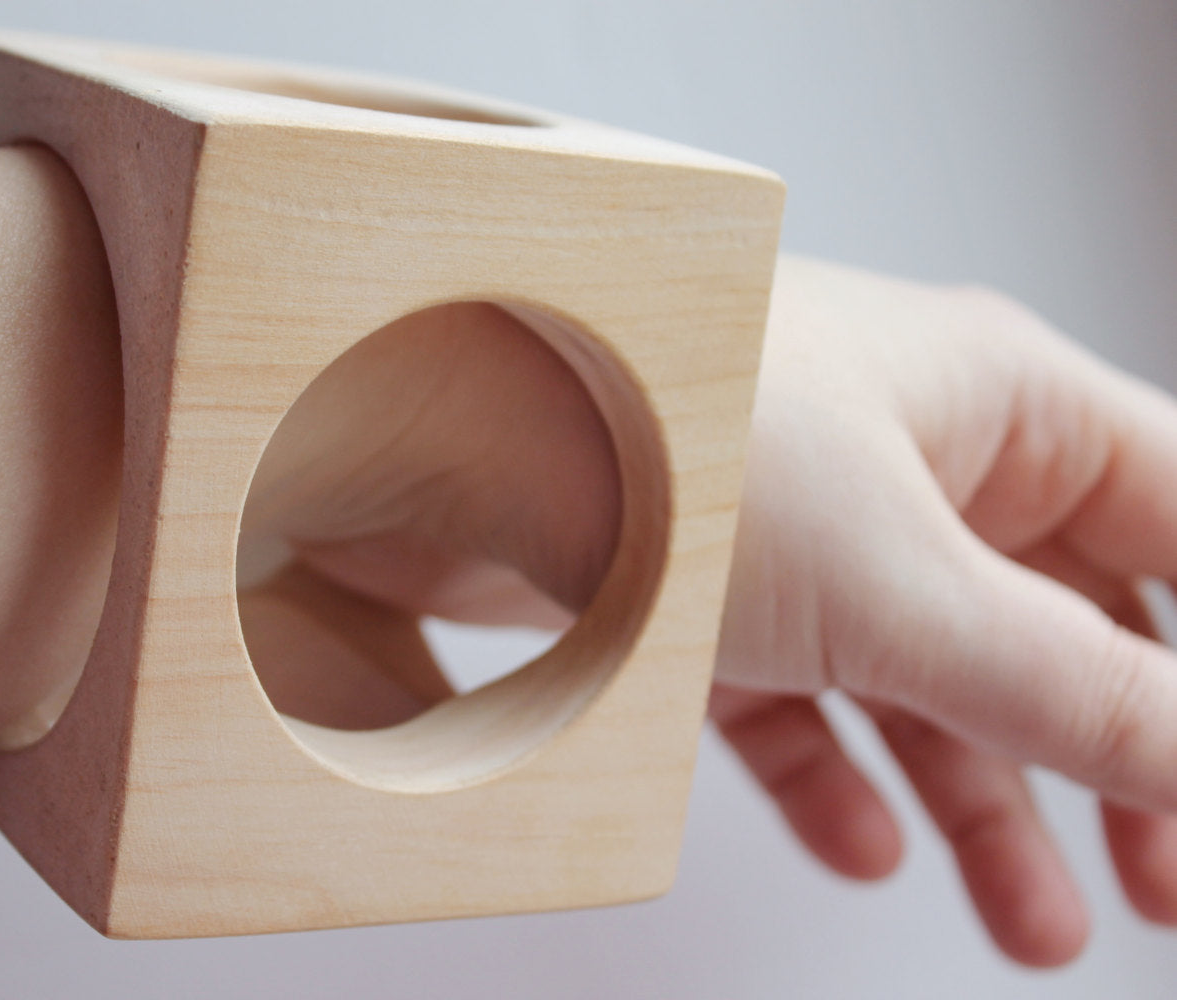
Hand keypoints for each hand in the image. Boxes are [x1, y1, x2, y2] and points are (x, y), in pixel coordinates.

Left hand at [234, 259, 1176, 968]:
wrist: (428, 424)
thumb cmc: (666, 428)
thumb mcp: (903, 583)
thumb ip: (1063, 687)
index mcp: (991, 406)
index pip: (1172, 524)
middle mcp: (901, 459)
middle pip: (1062, 626)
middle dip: (1119, 758)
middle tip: (1159, 881)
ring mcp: (795, 530)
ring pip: (926, 682)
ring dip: (984, 804)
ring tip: (1030, 924)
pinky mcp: (695, 591)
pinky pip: (796, 701)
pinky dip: (835, 777)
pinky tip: (862, 846)